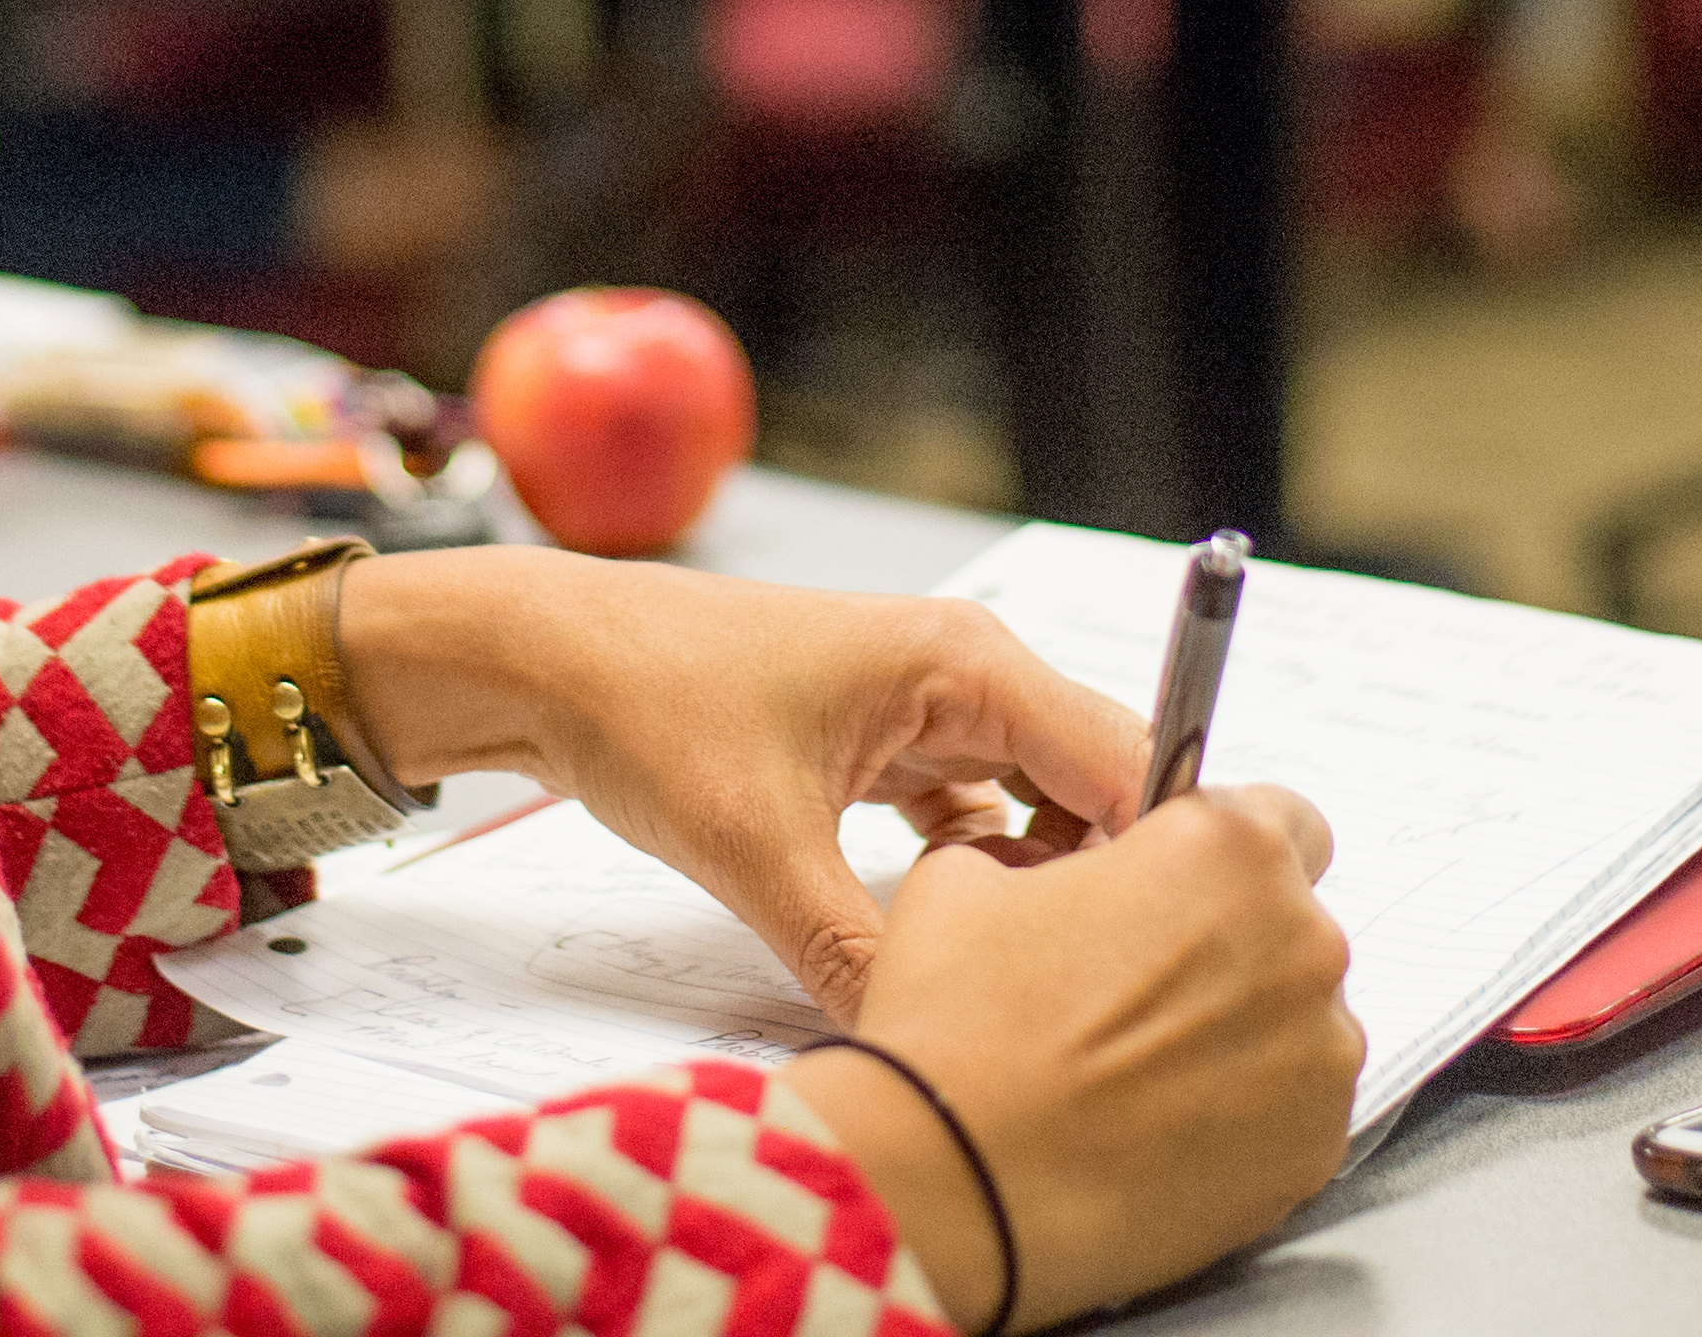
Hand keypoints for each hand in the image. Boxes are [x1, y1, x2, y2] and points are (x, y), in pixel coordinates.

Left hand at [339, 552, 1145, 1017]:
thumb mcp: (757, 851)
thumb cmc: (645, 706)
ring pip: (1033, 806)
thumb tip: (920, 1042)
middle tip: (1074, 985)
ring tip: (1003, 965)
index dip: (1155, 862)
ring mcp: (926, 705)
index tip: (1156, 960)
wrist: (546, 659)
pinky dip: (971, 872)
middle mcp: (965, 672)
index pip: (1125, 761)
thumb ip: (855, 954)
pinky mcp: (884, 741)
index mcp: (967, 663)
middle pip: (1093, 787)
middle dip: (1094, 883)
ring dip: (1028, 883)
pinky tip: (941, 932)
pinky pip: (970, 813)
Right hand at [791, 784, 1361, 1328]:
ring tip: (1140, 1072)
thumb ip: (1043, 852)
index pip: (1283, 821)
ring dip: (1242, 1033)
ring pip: (1298, 1023)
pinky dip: (1247, 1116)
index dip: (1222, 857)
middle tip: (1139, 991)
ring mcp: (1319, 1055)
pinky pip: (1296, 1111)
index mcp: (1230, 850)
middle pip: (1292, 926)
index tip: (1183, 891)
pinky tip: (1160, 1128)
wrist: (955, 1184)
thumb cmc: (962, 1030)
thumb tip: (1047, 868)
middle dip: (1230, 947)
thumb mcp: (967, 876)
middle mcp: (1301, 943)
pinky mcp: (1315, 1151)